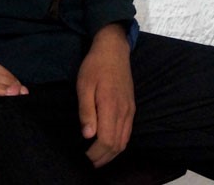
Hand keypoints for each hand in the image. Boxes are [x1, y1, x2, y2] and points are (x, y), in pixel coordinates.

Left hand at [77, 23, 134, 167]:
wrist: (114, 50)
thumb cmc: (95, 66)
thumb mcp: (84, 85)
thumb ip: (86, 111)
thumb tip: (88, 135)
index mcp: (111, 106)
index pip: (106, 140)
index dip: (95, 154)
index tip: (82, 158)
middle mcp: (124, 112)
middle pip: (117, 145)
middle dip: (102, 158)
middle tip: (87, 163)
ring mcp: (130, 110)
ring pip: (124, 141)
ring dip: (111, 153)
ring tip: (96, 158)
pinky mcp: (131, 108)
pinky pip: (127, 132)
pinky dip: (118, 144)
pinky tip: (107, 144)